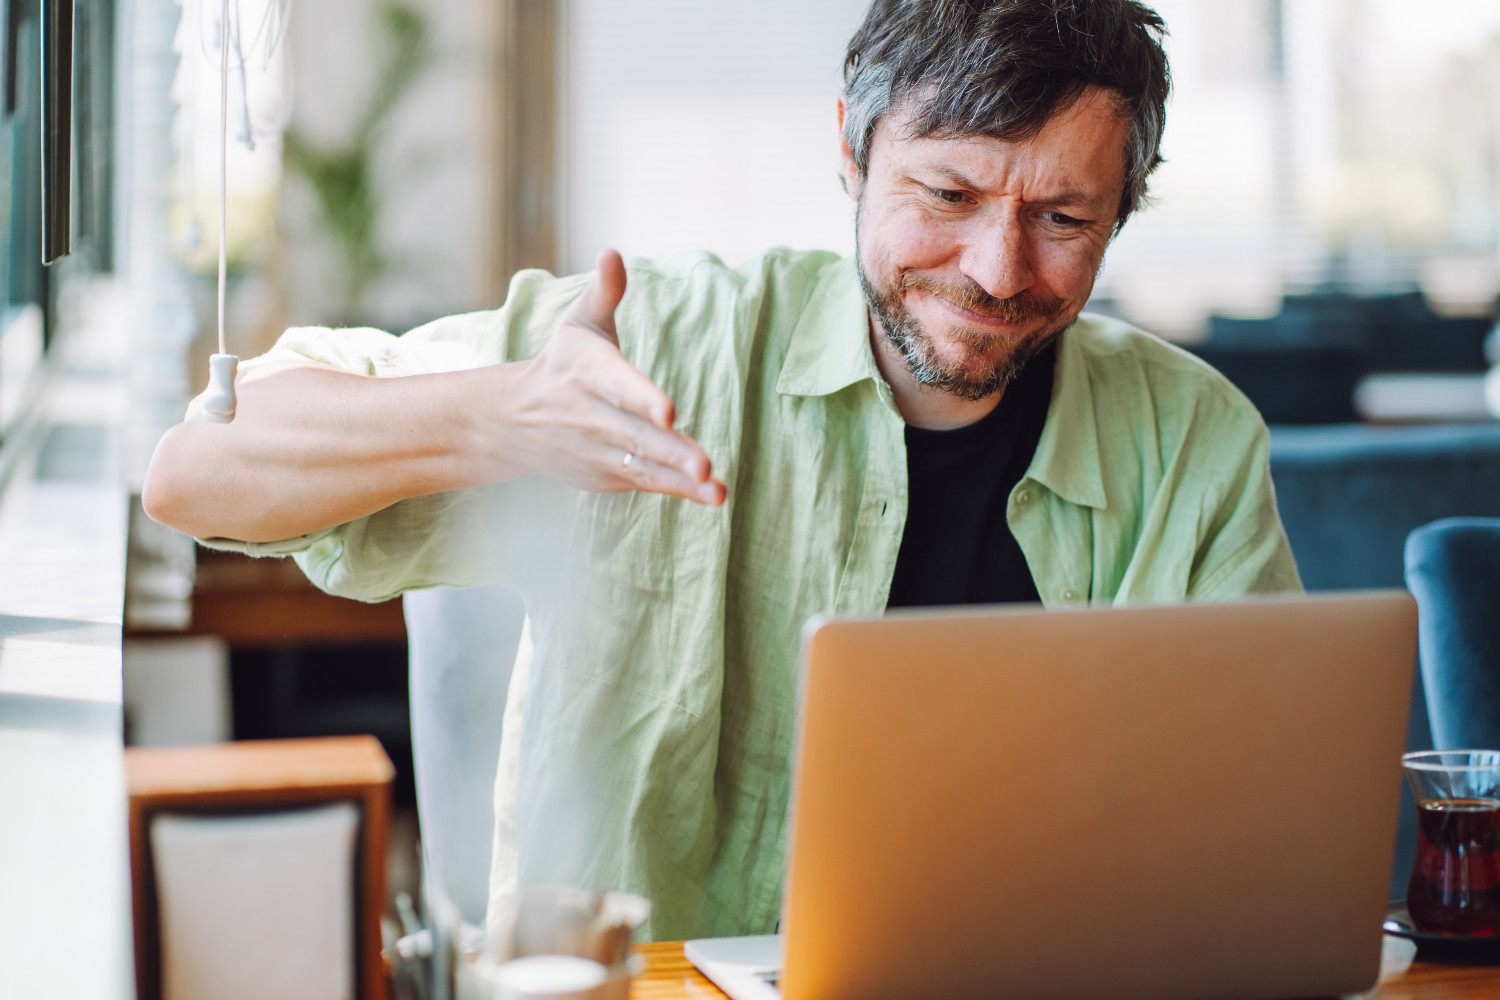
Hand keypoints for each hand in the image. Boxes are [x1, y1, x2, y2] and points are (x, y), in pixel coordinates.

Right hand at [505, 249, 726, 505]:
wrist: (512, 421)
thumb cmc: (562, 363)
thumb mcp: (578, 323)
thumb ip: (604, 291)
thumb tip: (613, 253)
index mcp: (587, 373)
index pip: (617, 385)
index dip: (642, 398)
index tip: (668, 410)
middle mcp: (590, 415)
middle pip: (635, 435)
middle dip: (670, 450)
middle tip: (704, 465)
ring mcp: (597, 451)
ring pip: (643, 466)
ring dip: (680, 479)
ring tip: (716, 490)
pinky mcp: (606, 476)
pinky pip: (645, 483)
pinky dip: (677, 491)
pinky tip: (712, 496)